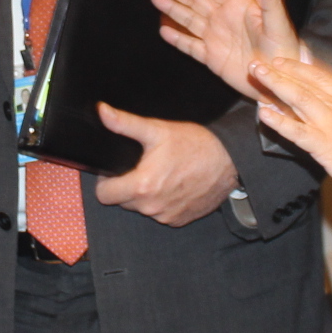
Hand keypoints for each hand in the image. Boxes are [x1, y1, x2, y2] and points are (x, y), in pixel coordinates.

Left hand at [92, 106, 239, 226]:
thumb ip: (124, 123)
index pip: (103, 195)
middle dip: (126, 186)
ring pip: (142, 208)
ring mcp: (167, 216)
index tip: (117, 170)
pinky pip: (161, 214)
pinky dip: (162, 202)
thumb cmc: (195, 144)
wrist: (229, 160)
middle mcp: (152, 207)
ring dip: (145, 195)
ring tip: (160, 174)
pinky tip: (173, 185)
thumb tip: (101, 112)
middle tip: (142, 167)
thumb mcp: (157, 130)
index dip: (106, 181)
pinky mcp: (180, 220)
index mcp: (142, 186)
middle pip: (122, 202)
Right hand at [153, 0, 300, 96]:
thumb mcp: (278, 24)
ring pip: (190, 19)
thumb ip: (269, 0)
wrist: (279, 82)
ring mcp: (217, 38)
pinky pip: (190, 45)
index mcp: (239, 7)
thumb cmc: (284, 50)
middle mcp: (225, 19)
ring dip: (173, 7)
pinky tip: (164, 30)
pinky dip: (177, 38)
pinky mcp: (212, 58)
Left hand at [245, 54, 331, 200]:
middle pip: (303, 83)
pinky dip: (278, 121)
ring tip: (257, 75)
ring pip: (297, 98)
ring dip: (275, 85)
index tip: (280, 60)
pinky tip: (263, 114)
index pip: (319, 76)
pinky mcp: (322, 145)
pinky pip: (296, 131)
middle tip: (257, 63)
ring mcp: (327, 125)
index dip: (297, 67)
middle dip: (279, 71)